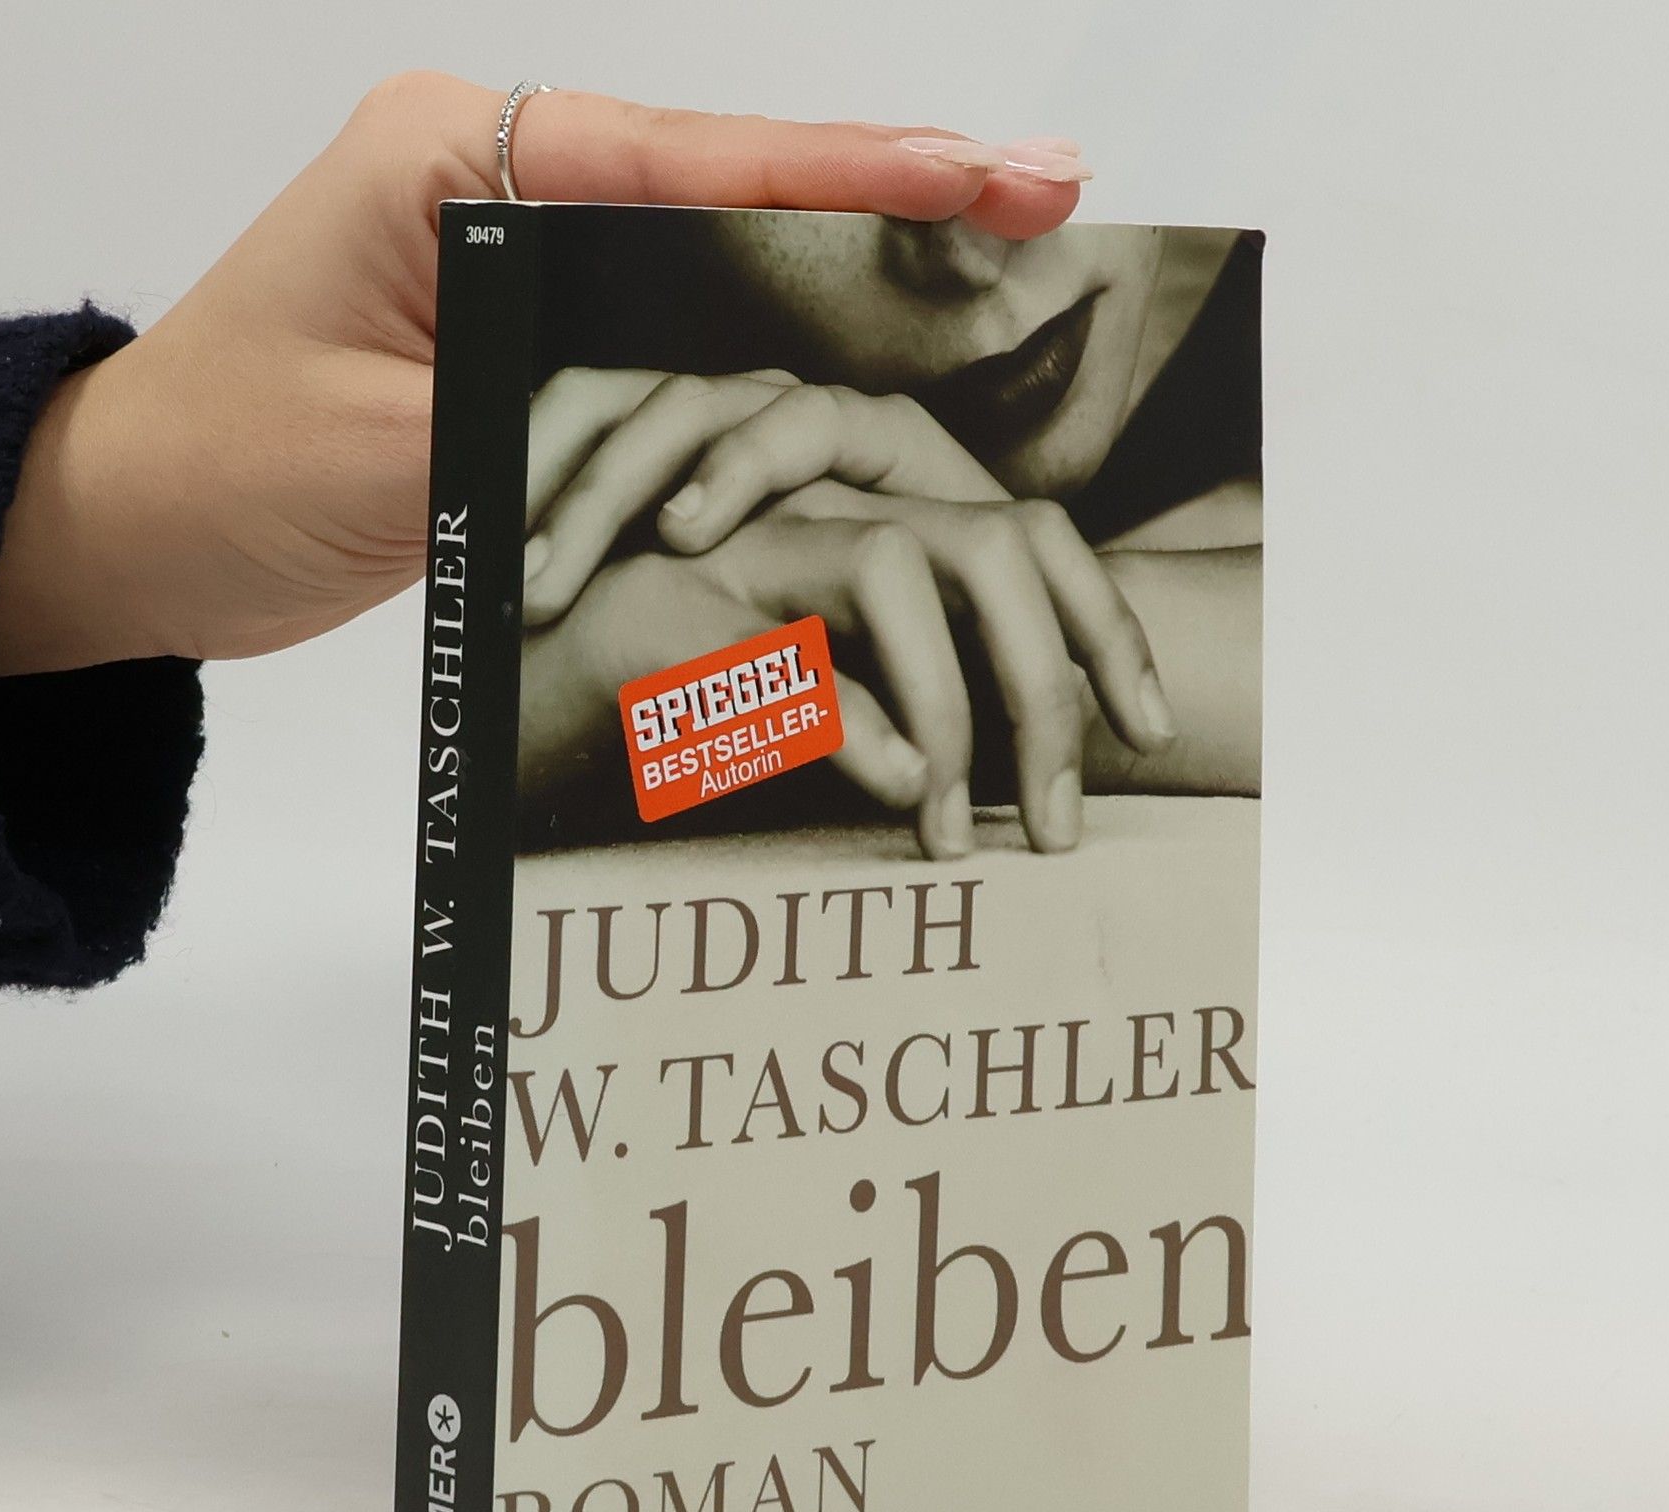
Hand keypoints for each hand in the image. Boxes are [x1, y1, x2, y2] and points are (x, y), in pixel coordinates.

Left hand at [0, 74, 1086, 675]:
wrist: (136, 528)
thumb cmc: (219, 473)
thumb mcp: (384, 455)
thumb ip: (538, 421)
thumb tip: (699, 428)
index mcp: (452, 166)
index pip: (684, 163)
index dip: (845, 174)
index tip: (982, 173)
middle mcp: (496, 188)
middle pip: (727, 186)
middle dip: (888, 193)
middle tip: (1046, 196)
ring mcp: (517, 264)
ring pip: (715, 260)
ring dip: (851, 268)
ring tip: (1001, 261)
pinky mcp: (527, 346)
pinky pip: (676, 335)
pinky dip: (776, 343)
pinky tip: (873, 349)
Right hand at [522, 488, 1175, 858]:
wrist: (514, 694)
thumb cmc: (673, 705)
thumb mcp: (814, 701)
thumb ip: (903, 707)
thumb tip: (994, 782)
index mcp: (865, 529)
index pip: (1026, 540)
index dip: (1106, 628)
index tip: (1153, 734)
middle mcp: (810, 520)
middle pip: (982, 544)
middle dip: (1044, 687)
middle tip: (1056, 829)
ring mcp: (736, 553)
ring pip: (883, 569)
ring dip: (949, 706)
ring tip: (954, 834)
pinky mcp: (664, 613)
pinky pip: (776, 648)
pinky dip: (847, 715)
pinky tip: (896, 787)